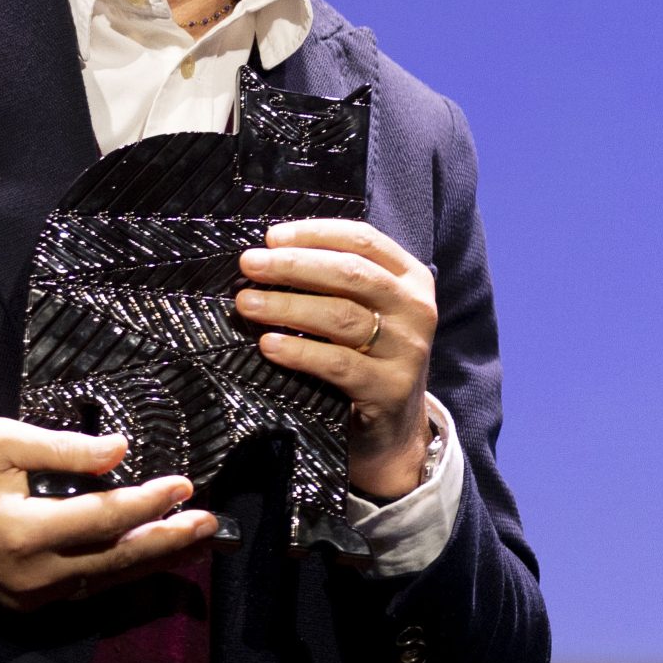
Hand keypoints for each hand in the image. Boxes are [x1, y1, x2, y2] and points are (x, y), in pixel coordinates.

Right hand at [0, 418, 216, 609]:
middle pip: (116, 559)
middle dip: (168, 541)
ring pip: (105, 581)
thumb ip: (62, 448)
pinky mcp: (26, 605)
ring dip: (151, 560)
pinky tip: (144, 556)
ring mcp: (31, 596)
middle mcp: (34, 574)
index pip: (105, 517)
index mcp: (25, 531)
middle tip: (209, 524)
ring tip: (192, 542)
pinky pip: (84, 589)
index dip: (148, 502)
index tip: (185, 485)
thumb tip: (118, 452)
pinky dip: (119, 572)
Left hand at [237, 219, 437, 500]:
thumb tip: (270, 254)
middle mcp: (415, 309)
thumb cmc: (368, 356)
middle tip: (250, 265)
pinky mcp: (390, 389)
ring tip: (248, 303)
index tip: (271, 237)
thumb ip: (336, 281)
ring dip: (287, 305)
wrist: (395, 429)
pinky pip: (338, 364)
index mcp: (410, 278)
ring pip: (341, 316)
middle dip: (294, 265)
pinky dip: (299, 351)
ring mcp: (407, 350)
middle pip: (351, 273)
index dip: (315, 233)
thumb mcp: (368, 311)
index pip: (363, 240)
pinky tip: (269, 344)